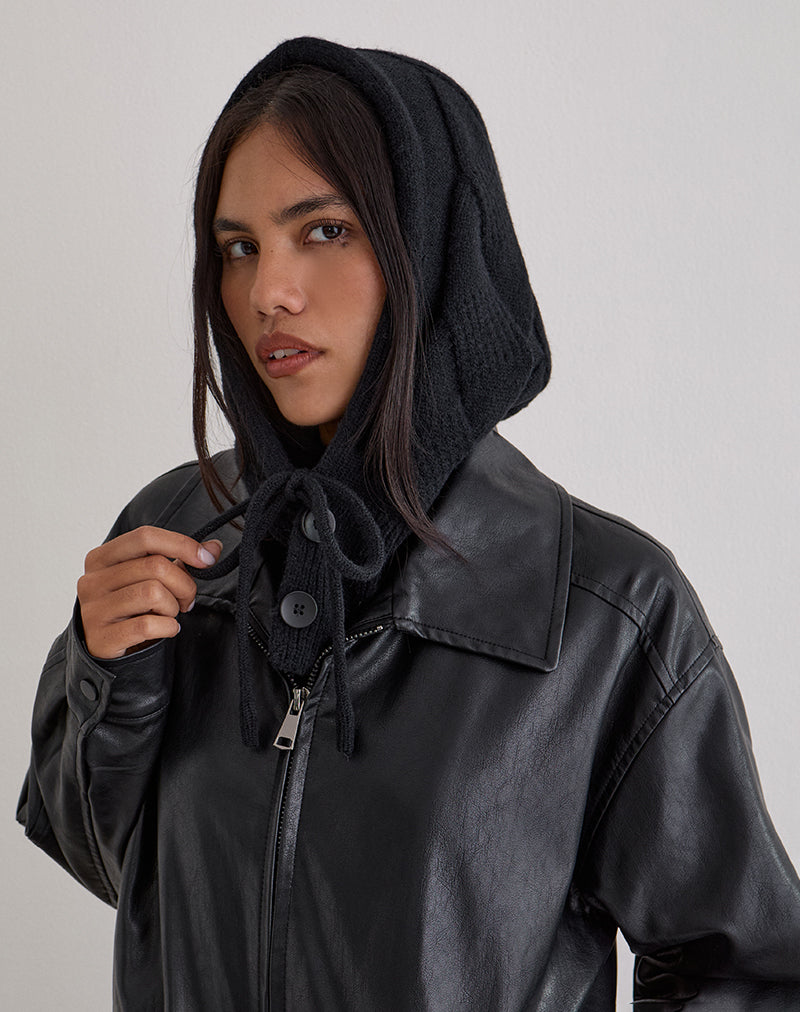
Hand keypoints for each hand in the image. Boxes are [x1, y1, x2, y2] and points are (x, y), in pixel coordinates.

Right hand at [77, 526, 221, 658]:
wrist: (103, 650)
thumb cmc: (128, 610)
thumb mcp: (147, 579)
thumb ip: (179, 560)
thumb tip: (214, 547)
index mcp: (101, 558)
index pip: (146, 537)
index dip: (182, 545)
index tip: (206, 559)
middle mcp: (92, 580)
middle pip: (156, 566)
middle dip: (184, 585)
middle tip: (186, 600)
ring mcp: (93, 609)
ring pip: (153, 593)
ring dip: (173, 606)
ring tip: (169, 614)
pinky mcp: (101, 637)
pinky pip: (147, 625)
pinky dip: (168, 627)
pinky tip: (166, 629)